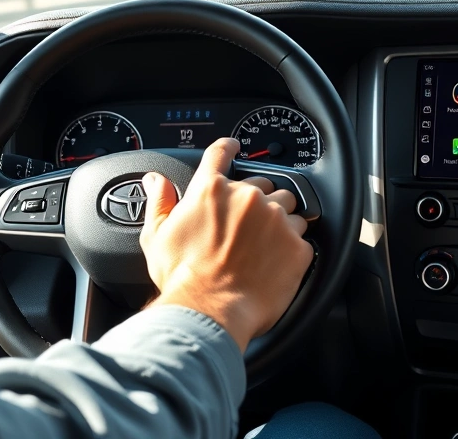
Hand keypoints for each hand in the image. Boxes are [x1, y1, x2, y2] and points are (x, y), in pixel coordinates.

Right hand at [139, 138, 312, 351]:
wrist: (209, 310)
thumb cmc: (182, 278)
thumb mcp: (156, 236)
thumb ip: (160, 203)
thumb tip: (155, 181)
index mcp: (211, 190)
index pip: (221, 154)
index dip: (228, 147)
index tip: (236, 146)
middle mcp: (247, 197)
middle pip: (261, 184)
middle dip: (254, 202)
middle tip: (244, 229)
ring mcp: (275, 219)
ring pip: (288, 207)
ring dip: (279, 220)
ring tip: (264, 246)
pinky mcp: (296, 245)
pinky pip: (302, 236)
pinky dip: (292, 246)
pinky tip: (276, 262)